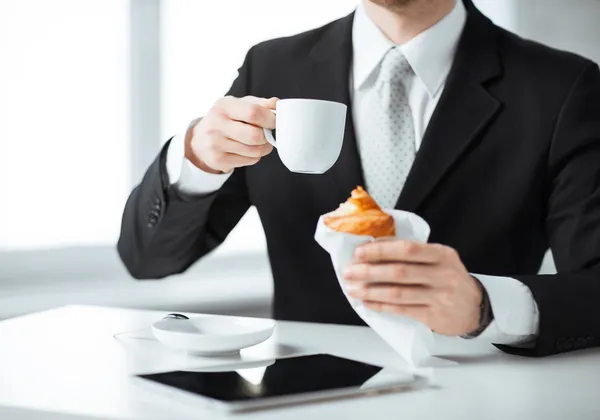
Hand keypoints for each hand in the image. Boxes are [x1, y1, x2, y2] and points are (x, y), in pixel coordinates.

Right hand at [185, 96, 278, 173]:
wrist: (200, 138)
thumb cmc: (225, 118)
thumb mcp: (238, 104)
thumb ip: (260, 103)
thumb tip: (277, 104)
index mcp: (224, 106)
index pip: (253, 113)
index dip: (270, 119)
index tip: (275, 121)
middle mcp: (217, 124)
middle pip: (255, 135)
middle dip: (267, 136)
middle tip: (268, 134)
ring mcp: (215, 144)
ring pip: (255, 151)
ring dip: (264, 147)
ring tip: (260, 142)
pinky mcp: (218, 160)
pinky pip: (250, 161)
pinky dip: (255, 156)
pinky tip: (247, 149)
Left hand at [343, 240, 482, 335]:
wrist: (475, 309)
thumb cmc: (450, 280)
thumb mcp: (440, 260)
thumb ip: (414, 254)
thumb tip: (375, 247)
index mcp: (442, 254)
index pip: (407, 248)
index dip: (381, 250)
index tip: (360, 252)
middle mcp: (443, 274)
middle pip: (399, 271)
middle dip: (369, 271)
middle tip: (350, 271)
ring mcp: (439, 296)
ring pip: (398, 292)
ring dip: (371, 290)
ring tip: (353, 288)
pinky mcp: (434, 315)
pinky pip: (402, 309)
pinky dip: (382, 306)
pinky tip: (368, 302)